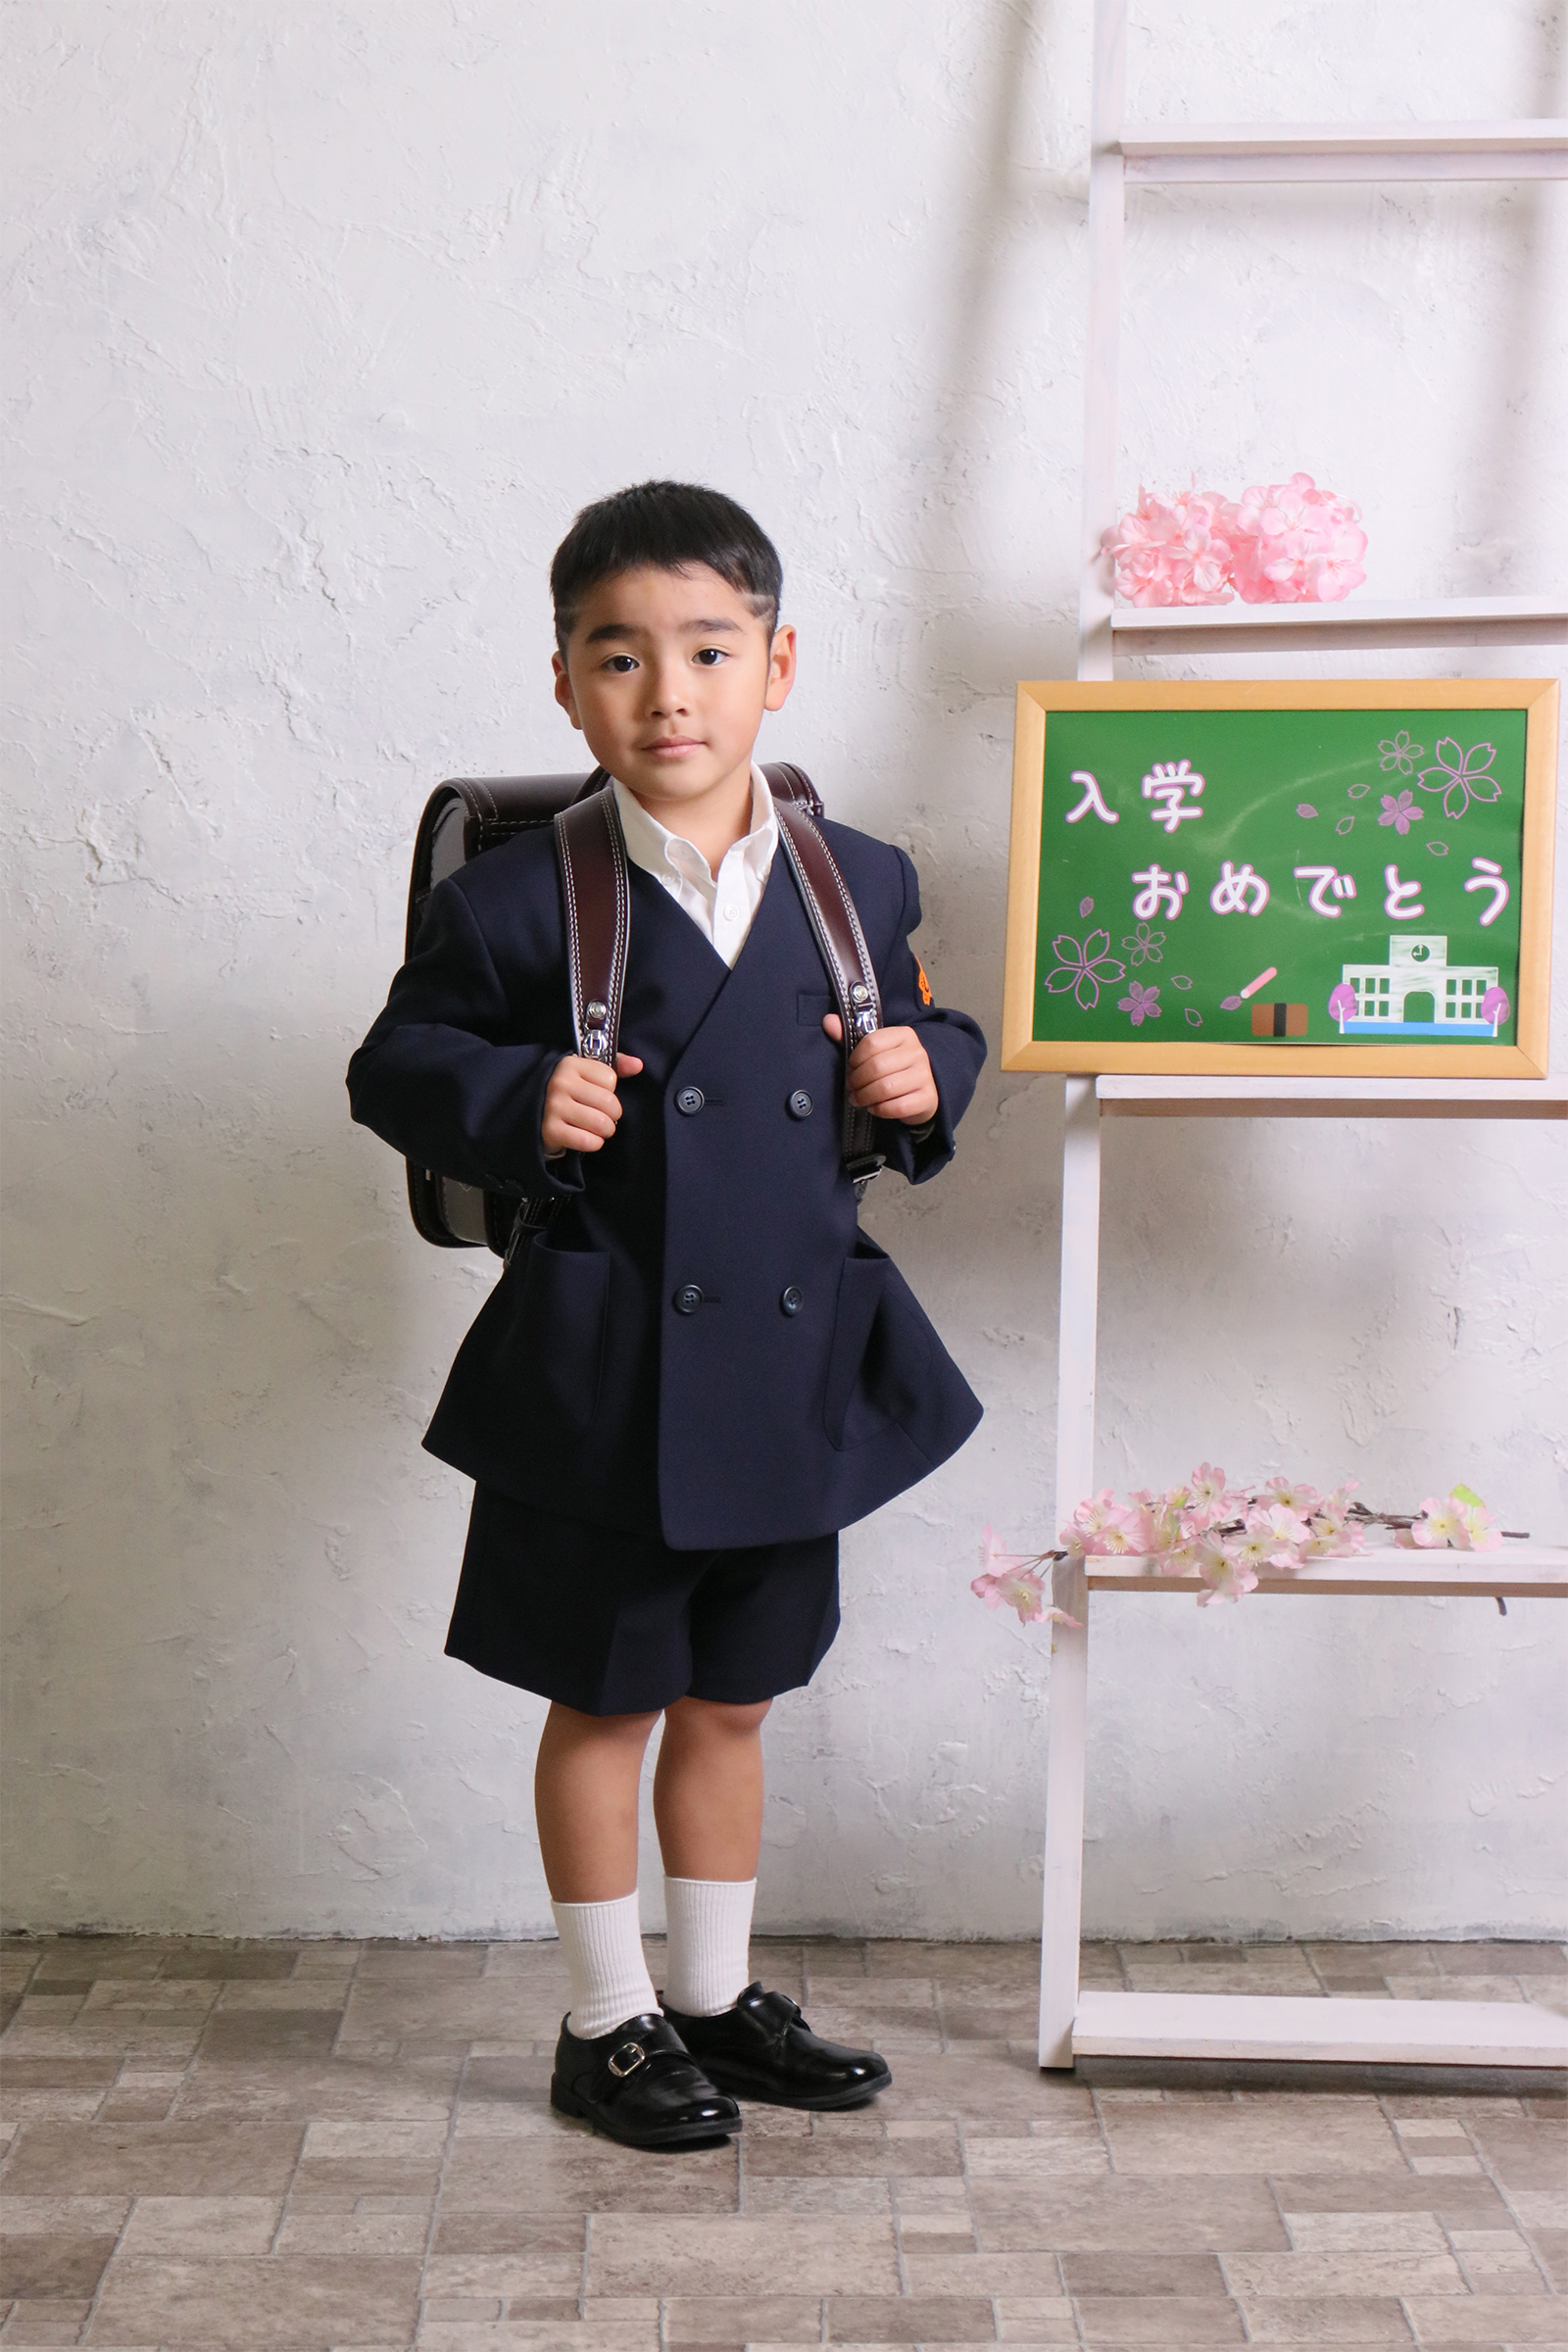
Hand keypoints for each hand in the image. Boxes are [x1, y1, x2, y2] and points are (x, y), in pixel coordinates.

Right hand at [542, 1051, 643, 1156]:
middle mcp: (559, 1083)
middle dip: (612, 1115)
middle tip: (603, 1116)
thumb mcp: (587, 1074)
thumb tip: (638, 1065)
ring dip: (605, 1130)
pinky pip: (588, 1141)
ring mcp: (553, 1107)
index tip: (596, 1094)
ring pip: (601, 1123)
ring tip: (597, 1128)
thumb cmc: (569, 1094)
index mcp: (570, 1064)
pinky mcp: (550, 1130)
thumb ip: (615, 1066)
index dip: (609, 1091)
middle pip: (609, 1102)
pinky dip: (593, 1143)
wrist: (536, 1118)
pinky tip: (586, 1138)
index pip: (610, 1080)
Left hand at [823, 1016, 938, 1125]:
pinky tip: (874, 1108)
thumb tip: (828, 1022)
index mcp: (904, 1035)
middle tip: (851, 1089)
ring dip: (866, 1096)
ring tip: (858, 1099)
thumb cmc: (893, 1069)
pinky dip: (880, 1109)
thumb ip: (849, 1036)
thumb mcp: (874, 1051)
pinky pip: (898, 1106)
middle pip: (877, 1066)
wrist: (921, 1091)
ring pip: (886, 1087)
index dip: (855, 1059)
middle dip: (858, 1081)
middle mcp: (917, 1052)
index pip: (872, 1043)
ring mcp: (925, 1075)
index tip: (850, 1068)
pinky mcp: (928, 1098)